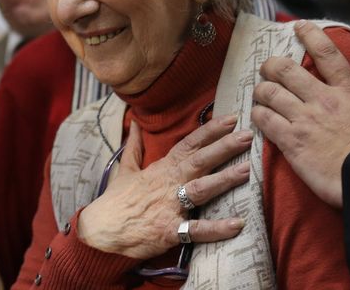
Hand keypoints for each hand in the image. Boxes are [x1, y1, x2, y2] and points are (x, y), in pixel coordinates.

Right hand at [77, 115, 250, 259]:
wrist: (101, 230)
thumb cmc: (115, 200)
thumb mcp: (124, 169)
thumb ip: (135, 147)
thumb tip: (135, 124)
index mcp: (161, 169)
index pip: (188, 144)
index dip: (209, 131)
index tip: (230, 119)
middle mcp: (168, 183)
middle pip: (199, 161)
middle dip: (224, 147)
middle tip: (248, 135)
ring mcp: (169, 206)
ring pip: (200, 189)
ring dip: (223, 180)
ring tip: (246, 171)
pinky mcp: (169, 229)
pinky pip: (196, 229)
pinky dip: (216, 228)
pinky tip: (237, 224)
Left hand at [251, 20, 349, 208]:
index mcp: (349, 93)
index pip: (327, 54)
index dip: (311, 36)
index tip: (298, 27)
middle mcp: (323, 100)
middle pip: (285, 70)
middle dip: (270, 66)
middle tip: (266, 69)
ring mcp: (304, 119)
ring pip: (269, 92)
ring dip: (260, 91)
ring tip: (259, 94)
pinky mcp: (290, 140)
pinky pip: (264, 119)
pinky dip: (257, 115)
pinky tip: (257, 117)